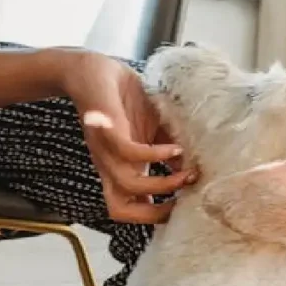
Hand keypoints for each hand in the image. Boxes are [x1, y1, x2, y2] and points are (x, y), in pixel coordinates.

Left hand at [63, 52, 196, 223]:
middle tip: (182, 203)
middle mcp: (110, 166)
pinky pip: (128, 152)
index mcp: (121, 170)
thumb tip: (193, 171)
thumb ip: (168, 152)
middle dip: (153, 214)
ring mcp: (106, 150)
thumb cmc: (123, 99)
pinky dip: (153, 155)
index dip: (156, 216)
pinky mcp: (108, 128)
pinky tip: (173, 148)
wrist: (92, 69)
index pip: (131, 208)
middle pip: (119, 210)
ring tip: (187, 175)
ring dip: (161, 185)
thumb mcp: (152, 130)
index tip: (185, 207)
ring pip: (127, 185)